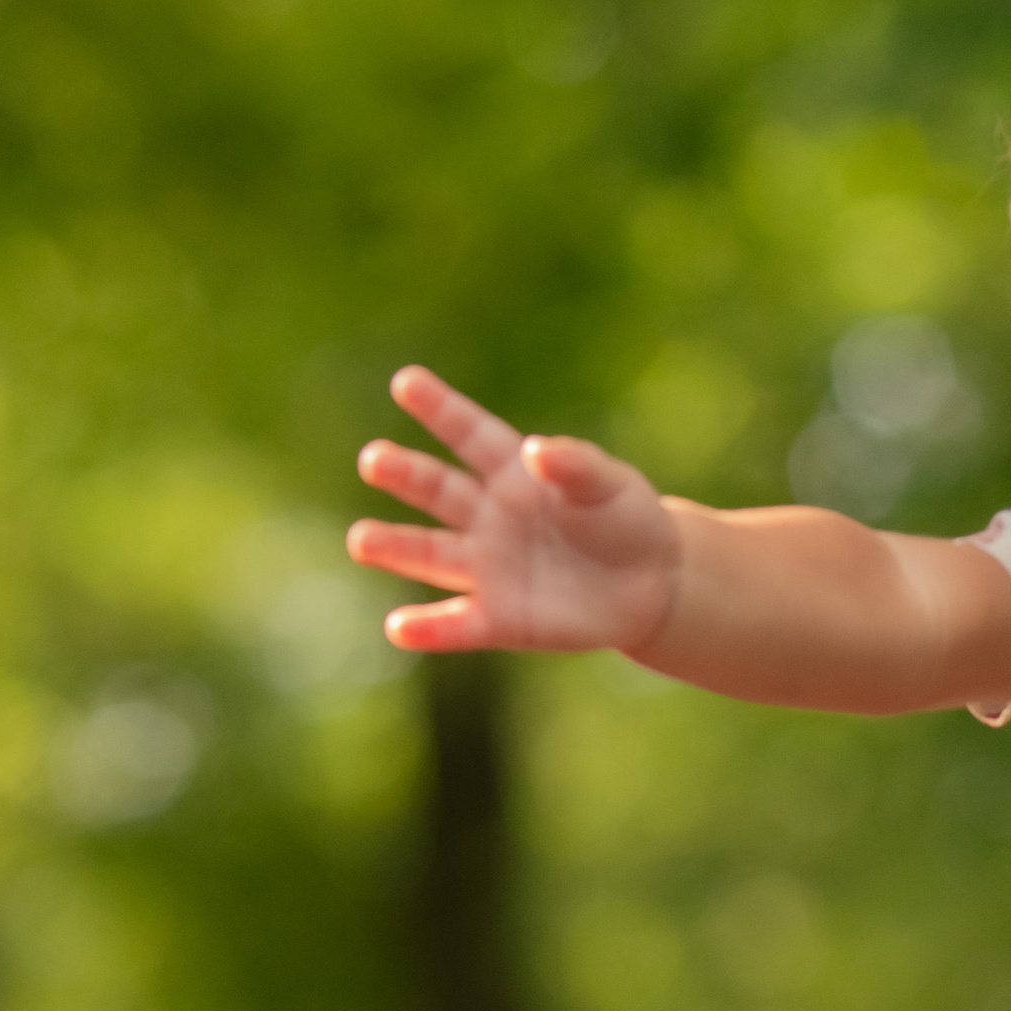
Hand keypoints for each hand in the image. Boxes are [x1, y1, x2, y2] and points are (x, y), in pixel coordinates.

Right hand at [347, 365, 680, 655]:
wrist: (651, 585)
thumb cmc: (626, 519)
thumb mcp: (610, 484)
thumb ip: (576, 465)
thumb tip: (536, 451)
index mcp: (513, 473)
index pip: (471, 435)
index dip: (440, 408)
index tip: (406, 381)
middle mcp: (489, 516)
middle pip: (438, 491)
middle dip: (404, 474)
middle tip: (372, 459)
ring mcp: (489, 567)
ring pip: (431, 555)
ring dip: (395, 548)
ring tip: (359, 541)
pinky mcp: (500, 619)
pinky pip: (459, 625)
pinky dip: (429, 629)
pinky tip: (397, 628)